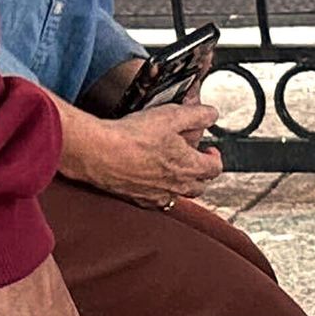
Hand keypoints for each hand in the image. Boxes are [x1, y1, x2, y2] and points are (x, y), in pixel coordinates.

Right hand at [69, 96, 221, 207]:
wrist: (99, 153)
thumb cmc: (133, 136)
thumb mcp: (171, 116)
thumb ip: (196, 115)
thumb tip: (212, 114)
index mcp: (189, 167)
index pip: (214, 169)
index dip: (215, 158)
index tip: (210, 150)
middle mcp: (176, 187)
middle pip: (199, 187)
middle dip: (201, 174)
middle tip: (194, 161)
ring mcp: (156, 196)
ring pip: (178, 197)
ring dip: (181, 185)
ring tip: (174, 171)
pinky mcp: (137, 199)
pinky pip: (155, 202)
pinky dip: (159, 193)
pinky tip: (151, 182)